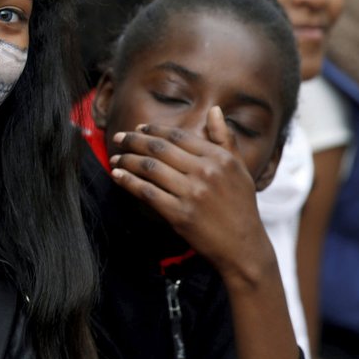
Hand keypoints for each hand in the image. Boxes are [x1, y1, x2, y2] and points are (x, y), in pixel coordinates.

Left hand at [109, 106, 273, 282]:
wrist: (243, 248)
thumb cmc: (240, 206)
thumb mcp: (238, 169)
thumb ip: (225, 139)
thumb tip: (213, 110)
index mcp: (219, 158)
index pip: (177, 136)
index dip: (154, 130)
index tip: (138, 128)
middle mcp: (206, 172)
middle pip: (159, 148)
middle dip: (134, 140)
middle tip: (118, 137)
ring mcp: (192, 193)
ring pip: (149, 168)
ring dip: (127, 160)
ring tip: (115, 157)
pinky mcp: (179, 214)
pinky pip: (146, 192)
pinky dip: (128, 182)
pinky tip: (117, 176)